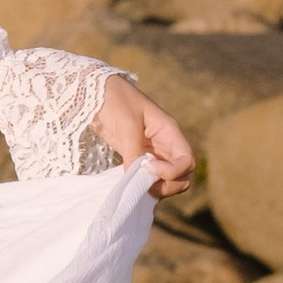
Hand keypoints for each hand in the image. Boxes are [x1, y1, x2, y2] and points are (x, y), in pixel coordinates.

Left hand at [94, 73, 195, 197]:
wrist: (96, 94)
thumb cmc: (116, 100)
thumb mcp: (127, 123)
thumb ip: (134, 151)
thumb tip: (138, 177)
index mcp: (170, 132)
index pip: (186, 160)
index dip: (173, 170)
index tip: (150, 166)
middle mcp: (166, 146)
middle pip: (181, 175)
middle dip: (168, 184)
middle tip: (144, 183)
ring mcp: (154, 153)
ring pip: (167, 180)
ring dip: (156, 188)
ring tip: (135, 184)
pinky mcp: (139, 158)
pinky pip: (149, 178)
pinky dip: (143, 186)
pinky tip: (130, 183)